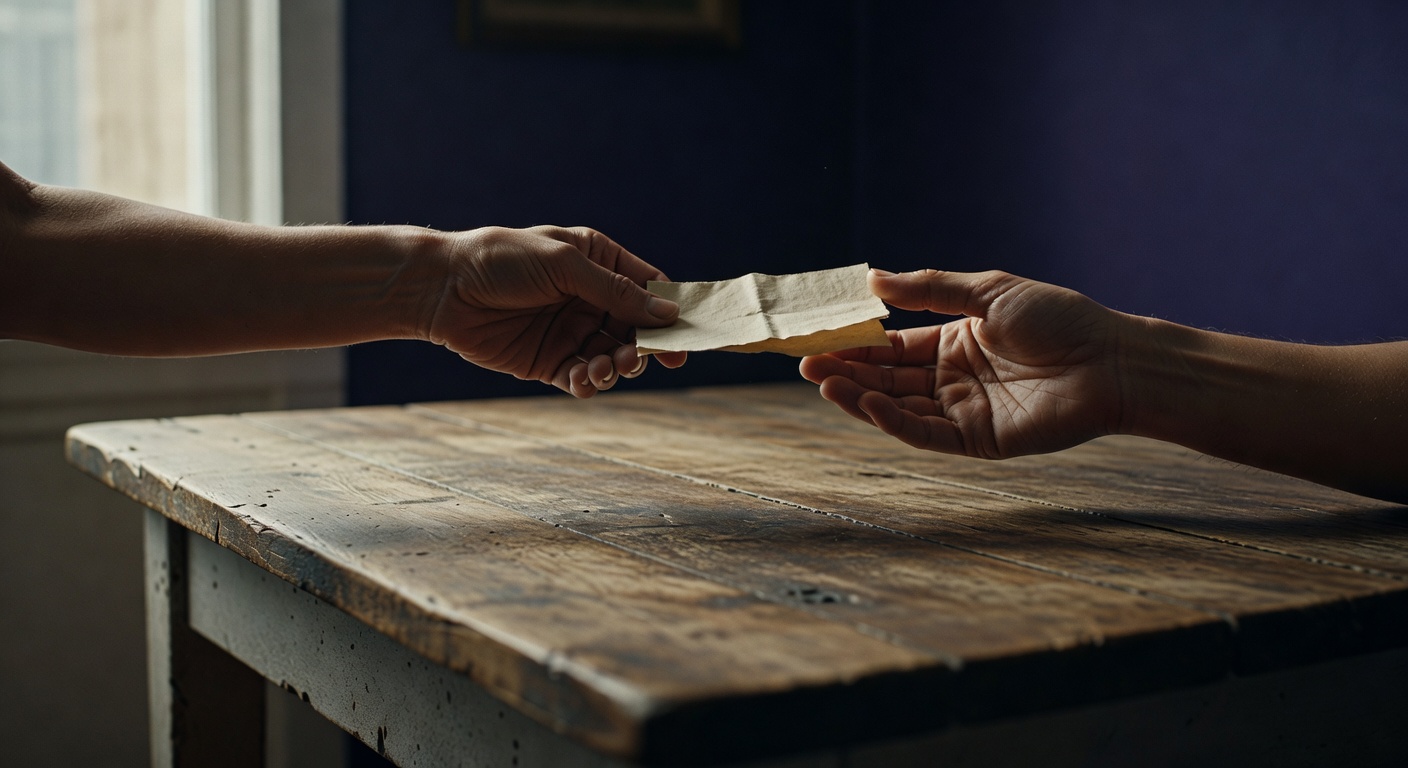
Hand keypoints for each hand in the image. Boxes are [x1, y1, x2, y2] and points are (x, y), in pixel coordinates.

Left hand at [426, 225, 686, 396]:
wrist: (442, 289)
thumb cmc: (500, 260)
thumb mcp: (563, 265)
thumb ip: (615, 291)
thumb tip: (668, 314)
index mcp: (598, 262)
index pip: (649, 288)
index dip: (670, 312)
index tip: (689, 335)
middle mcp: (590, 298)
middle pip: (637, 329)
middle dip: (645, 347)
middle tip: (647, 359)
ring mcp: (571, 331)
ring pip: (612, 357)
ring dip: (616, 367)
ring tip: (604, 368)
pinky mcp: (549, 361)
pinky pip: (582, 378)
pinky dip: (588, 384)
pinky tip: (582, 380)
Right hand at [799, 269, 1125, 457]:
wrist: (1111, 360)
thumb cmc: (1060, 319)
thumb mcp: (987, 292)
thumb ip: (929, 289)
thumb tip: (871, 280)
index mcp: (954, 344)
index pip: (890, 348)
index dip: (855, 344)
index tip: (818, 338)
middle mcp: (952, 381)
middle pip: (886, 379)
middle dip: (845, 372)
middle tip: (804, 364)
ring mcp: (963, 412)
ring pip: (898, 408)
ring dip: (859, 397)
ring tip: (822, 382)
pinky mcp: (977, 440)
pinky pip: (925, 433)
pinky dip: (893, 420)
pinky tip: (869, 402)